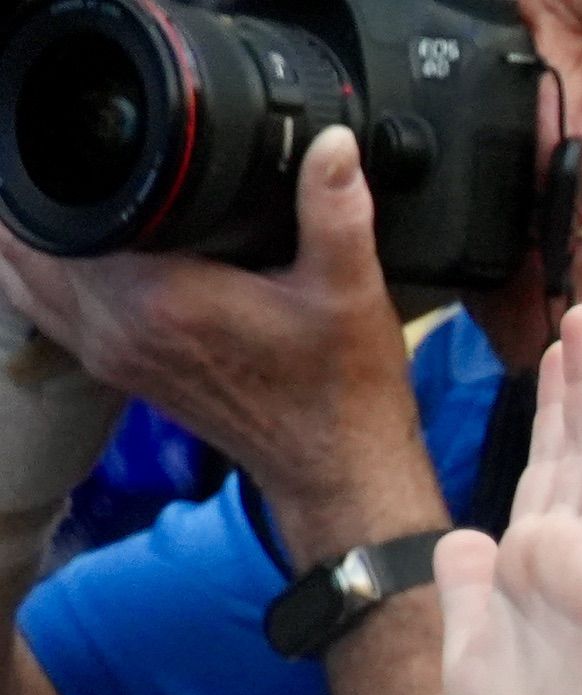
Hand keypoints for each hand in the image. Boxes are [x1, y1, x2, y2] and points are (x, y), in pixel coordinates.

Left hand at [0, 130, 428, 545]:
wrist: (336, 471)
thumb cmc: (343, 393)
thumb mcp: (350, 294)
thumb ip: (336, 211)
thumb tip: (333, 144)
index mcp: (163, 297)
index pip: (70, 208)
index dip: (69, 161)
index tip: (94, 137)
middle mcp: (120, 326)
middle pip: (31, 236)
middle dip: (46, 187)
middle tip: (74, 153)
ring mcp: (110, 352)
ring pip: (23, 272)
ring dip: (32, 232)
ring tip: (64, 193)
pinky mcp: (116, 368)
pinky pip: (43, 308)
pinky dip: (38, 273)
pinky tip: (69, 250)